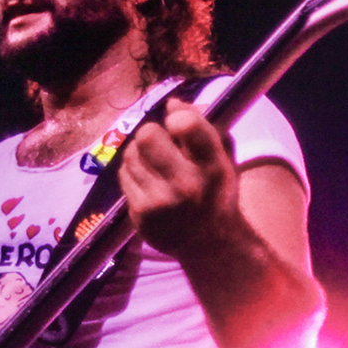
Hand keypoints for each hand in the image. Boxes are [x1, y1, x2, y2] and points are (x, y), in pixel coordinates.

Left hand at [120, 100, 242, 257]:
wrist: (210, 244)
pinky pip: (124, 174)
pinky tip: (150, 182)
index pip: (187, 125)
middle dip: (153, 133)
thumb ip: (204, 127)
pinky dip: (134, 172)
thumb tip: (172, 103)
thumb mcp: (223, 159)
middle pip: (147, 134)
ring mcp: (160, 202)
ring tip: (157, 165)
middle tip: (162, 144)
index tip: (179, 124)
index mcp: (214, 167)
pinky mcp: (140, 214)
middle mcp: (187, 185)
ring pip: (131, 153)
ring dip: (141, 153)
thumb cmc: (216, 192)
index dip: (178, 117)